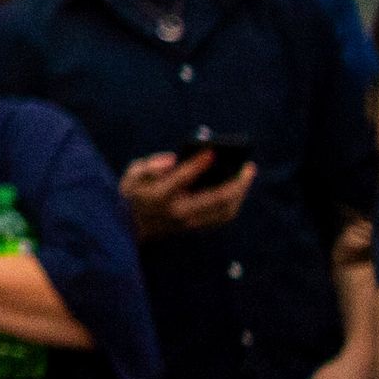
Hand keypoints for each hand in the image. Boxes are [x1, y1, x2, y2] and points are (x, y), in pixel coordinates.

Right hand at [119, 150, 252, 238]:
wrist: (131, 228)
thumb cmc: (134, 193)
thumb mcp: (131, 175)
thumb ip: (149, 166)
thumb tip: (173, 160)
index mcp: (159, 196)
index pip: (182, 179)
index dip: (198, 164)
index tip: (212, 151)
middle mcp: (178, 212)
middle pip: (216, 199)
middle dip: (236, 182)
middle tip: (248, 165)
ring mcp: (191, 223)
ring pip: (225, 210)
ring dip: (240, 192)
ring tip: (246, 173)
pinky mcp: (198, 228)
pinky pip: (224, 216)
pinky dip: (235, 201)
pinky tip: (239, 188)